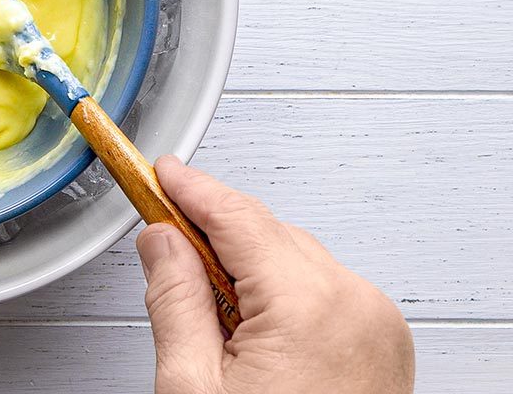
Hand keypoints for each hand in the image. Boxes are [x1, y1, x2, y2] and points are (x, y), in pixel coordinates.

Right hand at [136, 156, 413, 393]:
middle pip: (268, 233)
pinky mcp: (383, 345)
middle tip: (161, 240)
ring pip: (295, 258)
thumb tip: (160, 241)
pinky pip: (323, 289)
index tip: (160, 172)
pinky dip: (281, 291)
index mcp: (308, 307)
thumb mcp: (192, 387)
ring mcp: (377, 325)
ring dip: (247, 265)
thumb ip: (174, 299)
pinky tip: (247, 327)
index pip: (237, 217)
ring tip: (207, 316)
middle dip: (213, 232)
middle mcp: (355, 305)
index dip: (190, 189)